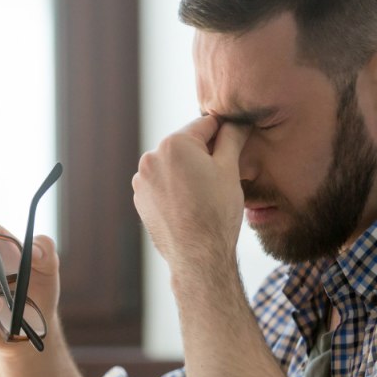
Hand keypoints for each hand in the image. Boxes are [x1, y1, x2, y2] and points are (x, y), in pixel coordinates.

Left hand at [132, 116, 248, 269]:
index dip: (224, 133)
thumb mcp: (230, 169)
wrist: (198, 256)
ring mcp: (141, 180)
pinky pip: (161, 184)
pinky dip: (175, 188)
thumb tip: (237, 121)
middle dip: (203, 155)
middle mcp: (151, 157)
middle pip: (186, 145)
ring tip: (204, 195)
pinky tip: (189, 205)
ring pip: (173, 165)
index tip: (235, 143)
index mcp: (174, 143)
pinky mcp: (140, 198)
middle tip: (220, 177)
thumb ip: (232, 138)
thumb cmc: (217, 212)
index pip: (205, 125)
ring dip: (187, 171)